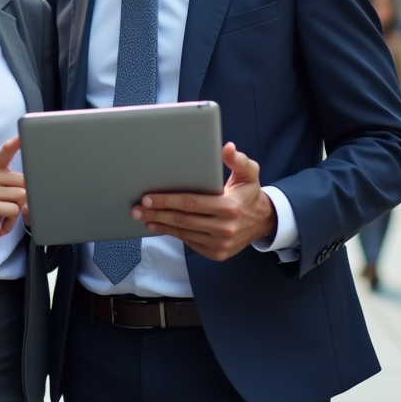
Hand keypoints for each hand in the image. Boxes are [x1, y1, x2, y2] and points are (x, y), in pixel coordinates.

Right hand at [0, 137, 26, 244]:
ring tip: (3, 215)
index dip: (17, 141)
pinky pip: (14, 211)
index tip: (25, 133)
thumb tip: (29, 186)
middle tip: (8, 206)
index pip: (6, 150)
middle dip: (22, 198)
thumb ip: (6, 180)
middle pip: (24, 182)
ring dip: (16, 211)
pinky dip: (10, 221)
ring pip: (21, 197)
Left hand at [132, 142, 276, 261]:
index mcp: (229, 208)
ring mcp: (220, 244)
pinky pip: (189, 242)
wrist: (263, 221)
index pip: (191, 203)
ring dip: (160, 224)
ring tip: (143, 217)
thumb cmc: (249, 194)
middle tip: (137, 208)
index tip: (148, 198)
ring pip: (183, 233)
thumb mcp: (249, 173)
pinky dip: (172, 233)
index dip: (167, 201)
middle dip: (157, 213)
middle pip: (182, 220)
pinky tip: (159, 225)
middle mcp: (225, 228)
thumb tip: (227, 148)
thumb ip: (238, 160)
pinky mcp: (216, 253)